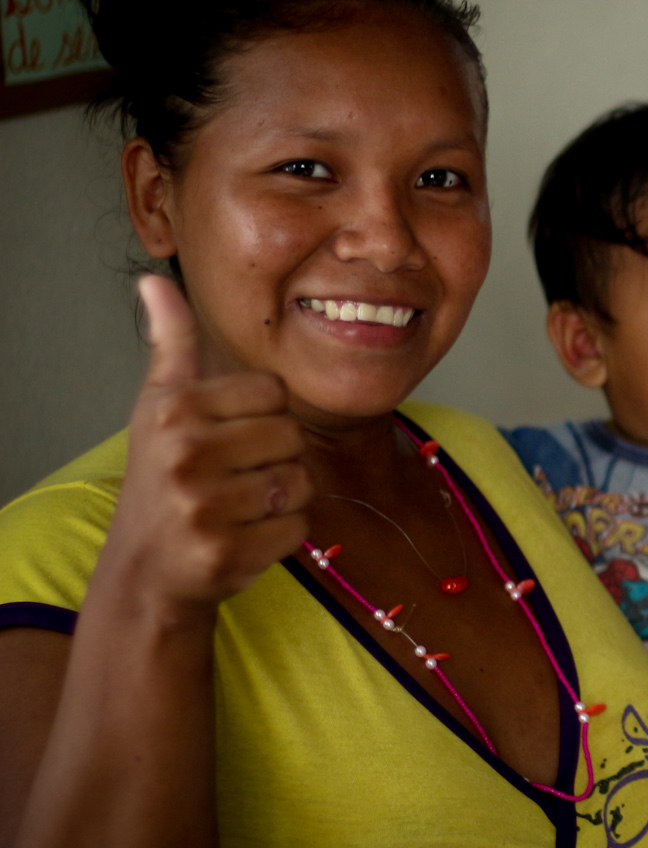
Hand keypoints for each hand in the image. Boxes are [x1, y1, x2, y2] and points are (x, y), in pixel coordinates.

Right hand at [104, 277, 310, 611]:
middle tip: (235, 477)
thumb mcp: (160, 404)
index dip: (263, 417)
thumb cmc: (162, 475)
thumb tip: (155, 280)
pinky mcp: (225, 552)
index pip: (273, 392)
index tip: (229, 438)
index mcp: (176, 409)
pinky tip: (242, 536)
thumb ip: (171, 343)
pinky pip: (298, 528)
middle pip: (292, 436)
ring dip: (282, 499)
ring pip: (300, 482)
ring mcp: (203, 506)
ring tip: (238, 506)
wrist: (145, 567)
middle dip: (276, 458)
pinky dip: (282, 536)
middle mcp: (185, 454)